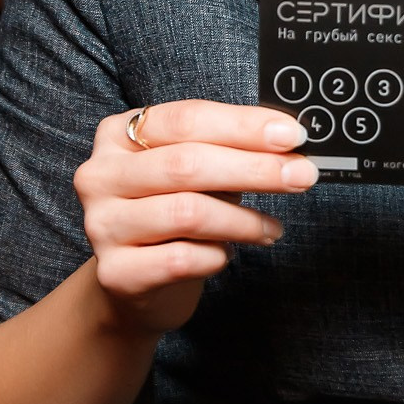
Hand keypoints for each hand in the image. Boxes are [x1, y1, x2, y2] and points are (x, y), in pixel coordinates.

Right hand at [73, 101, 315, 334]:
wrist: (134, 284)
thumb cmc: (172, 215)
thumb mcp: (195, 173)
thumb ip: (230, 151)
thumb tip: (290, 143)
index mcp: (118, 135)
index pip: (186, 119)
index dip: (244, 126)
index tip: (293, 136)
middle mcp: (101, 175)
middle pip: (186, 163)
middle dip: (255, 169)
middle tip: (302, 176)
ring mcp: (102, 224)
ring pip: (187, 212)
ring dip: (243, 220)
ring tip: (271, 229)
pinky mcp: (115, 272)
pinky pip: (181, 259)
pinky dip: (217, 256)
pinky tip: (227, 255)